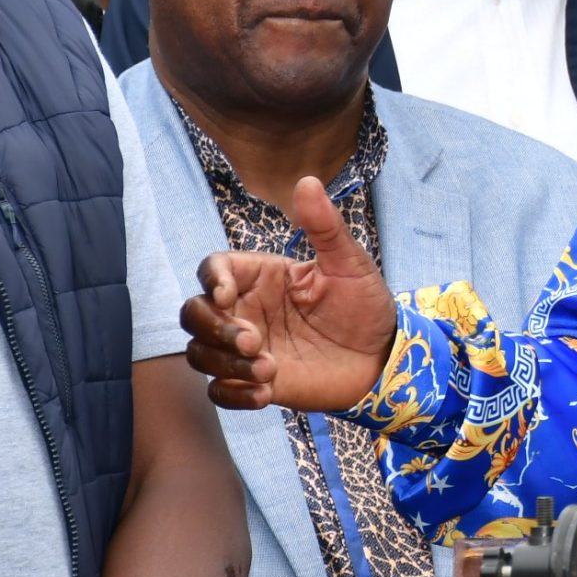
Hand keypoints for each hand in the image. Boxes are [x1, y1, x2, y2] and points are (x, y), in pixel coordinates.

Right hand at [180, 174, 396, 412]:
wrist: (382, 356)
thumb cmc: (365, 305)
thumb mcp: (349, 263)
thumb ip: (325, 227)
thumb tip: (307, 181)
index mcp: (261, 277)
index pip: (212, 269)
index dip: (210, 280)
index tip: (226, 294)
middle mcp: (245, 310)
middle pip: (193, 313)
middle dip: (213, 327)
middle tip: (254, 342)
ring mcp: (247, 348)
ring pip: (200, 353)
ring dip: (225, 364)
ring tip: (269, 371)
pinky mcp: (254, 382)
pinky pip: (219, 391)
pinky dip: (232, 394)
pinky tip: (264, 395)